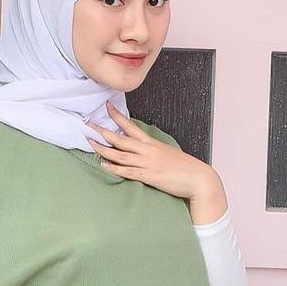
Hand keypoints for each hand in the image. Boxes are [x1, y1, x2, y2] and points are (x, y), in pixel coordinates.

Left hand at [85, 101, 215, 200]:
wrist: (198, 178)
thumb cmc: (185, 167)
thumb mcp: (168, 152)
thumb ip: (154, 150)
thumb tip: (143, 148)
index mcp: (152, 143)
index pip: (131, 126)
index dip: (117, 116)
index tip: (106, 106)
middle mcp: (148, 150)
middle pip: (120, 138)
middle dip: (103, 130)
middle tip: (89, 124)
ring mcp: (147, 163)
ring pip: (120, 154)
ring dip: (103, 149)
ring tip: (90, 143)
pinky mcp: (148, 176)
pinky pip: (127, 171)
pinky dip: (113, 168)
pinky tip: (103, 165)